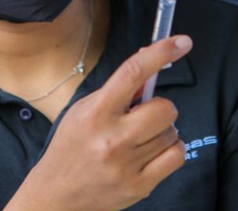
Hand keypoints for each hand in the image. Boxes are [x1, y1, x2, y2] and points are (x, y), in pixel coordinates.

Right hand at [7, 36, 191, 210]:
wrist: (56, 195)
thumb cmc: (71, 147)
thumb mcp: (84, 110)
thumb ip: (116, 90)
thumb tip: (149, 60)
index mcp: (96, 113)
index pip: (133, 73)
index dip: (160, 53)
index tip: (181, 42)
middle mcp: (112, 138)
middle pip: (164, 108)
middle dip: (160, 108)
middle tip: (145, 115)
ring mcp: (127, 164)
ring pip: (172, 133)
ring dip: (162, 132)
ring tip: (140, 139)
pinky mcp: (139, 186)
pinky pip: (176, 156)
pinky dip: (171, 150)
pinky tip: (153, 152)